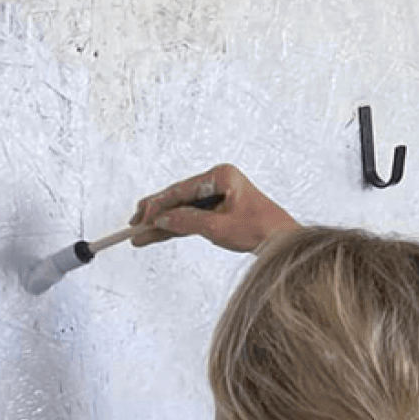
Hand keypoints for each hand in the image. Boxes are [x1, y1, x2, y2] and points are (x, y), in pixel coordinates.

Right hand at [129, 163, 299, 253]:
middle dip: (156, 212)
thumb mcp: (219, 228)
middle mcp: (218, 182)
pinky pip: (192, 218)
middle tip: (133, 224)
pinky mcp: (219, 211)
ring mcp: (218, 196)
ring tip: (139, 234)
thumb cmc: (261, 230)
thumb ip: (188, 222)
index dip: (158, 204)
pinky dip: (176, 227)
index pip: (181, 189)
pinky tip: (158, 233)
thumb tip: (160, 218)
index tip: (140, 217)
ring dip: (163, 222)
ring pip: (183, 209)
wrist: (284, 243)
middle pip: (179, 198)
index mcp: (221, 176)